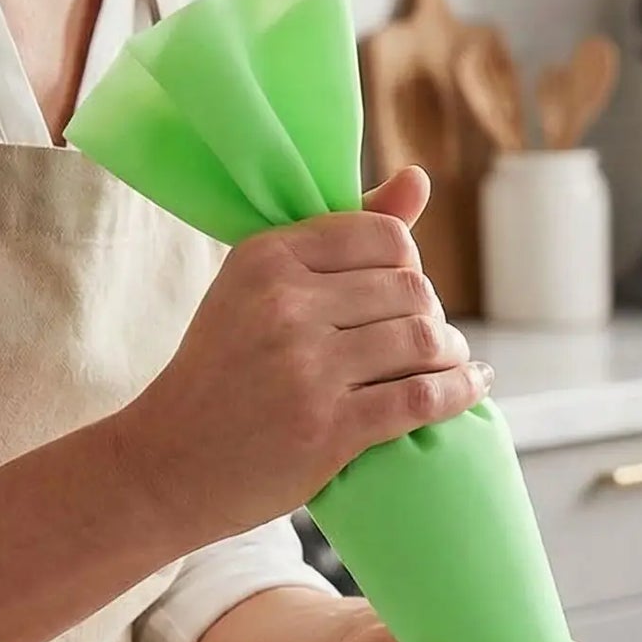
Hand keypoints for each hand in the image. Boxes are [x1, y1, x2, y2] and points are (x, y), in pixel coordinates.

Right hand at [117, 170, 490, 548]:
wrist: (169, 462)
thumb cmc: (225, 370)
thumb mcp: (260, 289)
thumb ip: (342, 236)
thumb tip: (419, 179)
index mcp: (266, 257)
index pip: (384, 237)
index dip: (408, 266)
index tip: (401, 295)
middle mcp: (284, 304)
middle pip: (412, 290)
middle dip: (432, 315)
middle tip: (424, 340)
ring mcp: (306, 367)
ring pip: (424, 340)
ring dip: (451, 354)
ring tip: (446, 363)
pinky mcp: (328, 427)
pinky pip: (423, 397)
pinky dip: (460, 391)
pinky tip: (472, 386)